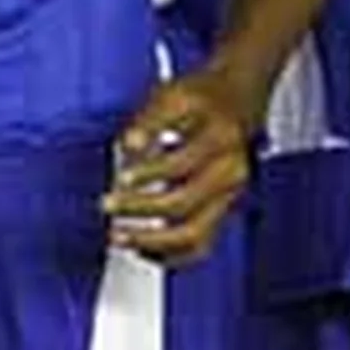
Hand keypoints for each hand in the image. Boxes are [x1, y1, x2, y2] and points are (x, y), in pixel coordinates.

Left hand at [104, 65, 256, 262]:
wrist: (240, 99)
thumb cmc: (204, 99)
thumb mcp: (176, 94)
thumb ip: (149, 120)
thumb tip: (128, 145)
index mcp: (220, 139)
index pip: (182, 164)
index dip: (148, 172)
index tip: (121, 175)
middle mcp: (229, 171)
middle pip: (184, 203)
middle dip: (141, 208)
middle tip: (110, 205)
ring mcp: (229, 195)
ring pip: (194, 234)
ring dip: (153, 242)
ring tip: (120, 238)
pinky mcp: (224, 210)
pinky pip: (199, 247)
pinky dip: (170, 255)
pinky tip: (144, 249)